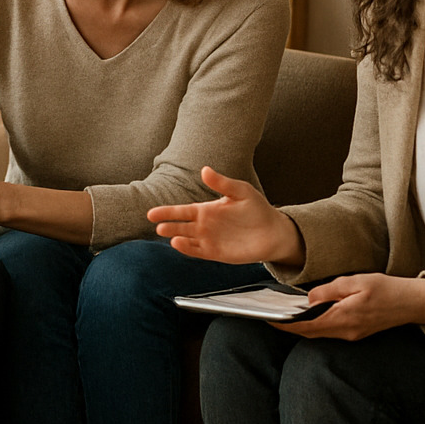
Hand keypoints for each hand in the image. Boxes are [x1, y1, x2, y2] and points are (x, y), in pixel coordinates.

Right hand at [148, 167, 303, 265]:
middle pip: (181, 226)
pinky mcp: (216, 253)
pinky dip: (188, 249)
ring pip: (187, 239)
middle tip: (157, 225)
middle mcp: (204, 226)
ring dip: (176, 237)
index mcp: (206, 210)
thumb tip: (204, 170)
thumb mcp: (241, 191)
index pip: (182, 211)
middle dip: (168, 225)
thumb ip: (222, 183)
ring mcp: (209, 240)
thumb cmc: (257, 209)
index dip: (166, 212)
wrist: (273, 232)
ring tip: (166, 234)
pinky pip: (198, 252)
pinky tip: (179, 245)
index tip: (152, 213)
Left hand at [275, 274, 424, 339]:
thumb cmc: (387, 289)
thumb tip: (309, 299)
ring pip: (319, 333)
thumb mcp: (355, 282)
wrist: (413, 303)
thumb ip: (328, 290)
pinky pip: (330, 331)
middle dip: (290, 326)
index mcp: (342, 319)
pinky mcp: (356, 332)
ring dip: (302, 326)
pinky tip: (310, 314)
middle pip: (309, 333)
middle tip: (272, 315)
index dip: (285, 324)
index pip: (305, 326)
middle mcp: (345, 332)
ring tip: (286, 313)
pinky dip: (316, 324)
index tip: (268, 319)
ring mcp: (351, 334)